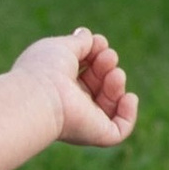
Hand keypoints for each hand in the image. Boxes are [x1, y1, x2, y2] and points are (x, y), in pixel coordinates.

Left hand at [14, 28, 137, 147]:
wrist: (40, 96)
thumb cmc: (45, 70)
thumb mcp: (63, 47)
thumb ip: (79, 42)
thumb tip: (87, 35)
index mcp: (60, 83)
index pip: (85, 70)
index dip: (96, 53)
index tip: (99, 43)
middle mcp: (70, 103)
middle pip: (98, 85)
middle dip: (107, 66)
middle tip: (108, 58)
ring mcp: (84, 120)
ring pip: (110, 104)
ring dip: (117, 84)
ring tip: (114, 74)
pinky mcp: (96, 134)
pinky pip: (119, 129)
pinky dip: (129, 113)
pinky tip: (129, 97)